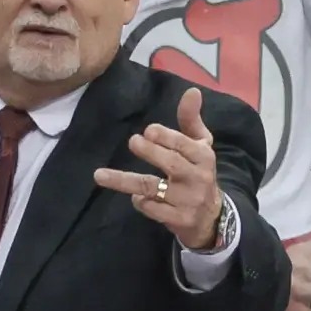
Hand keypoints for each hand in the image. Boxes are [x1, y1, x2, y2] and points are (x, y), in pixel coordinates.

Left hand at [95, 87, 223, 250]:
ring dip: (125, 181)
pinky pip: (152, 209)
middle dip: (151, 152)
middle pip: (171, 164)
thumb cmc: (199, 172)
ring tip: (100, 175)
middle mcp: (198, 178)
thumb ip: (191, 120)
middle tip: (133, 141)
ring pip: (153, 188)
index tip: (149, 131)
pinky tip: (134, 196)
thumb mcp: (200, 146)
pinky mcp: (178, 220)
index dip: (167, 137)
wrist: (210, 217)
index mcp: (204, 156)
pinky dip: (140, 201)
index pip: (186, 145)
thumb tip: (192, 91)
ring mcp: (188, 201)